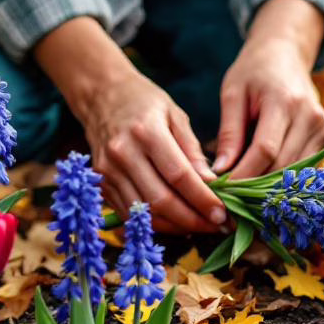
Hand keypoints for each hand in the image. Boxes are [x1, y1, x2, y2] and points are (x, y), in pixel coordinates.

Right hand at [82, 72, 226, 232]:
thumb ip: (192, 151)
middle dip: (193, 220)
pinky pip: (131, 214)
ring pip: (145, 214)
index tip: (223, 214)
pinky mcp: (101, 184)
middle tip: (217, 226)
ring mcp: (108, 172)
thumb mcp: (176, 115)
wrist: (101, 96)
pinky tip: (176, 221)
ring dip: (176, 227)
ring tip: (200, 226)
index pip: (179, 176)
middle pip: (161, 201)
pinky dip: (156, 223)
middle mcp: (123, 154)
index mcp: (146, 132)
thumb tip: (212, 185)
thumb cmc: (144, 102)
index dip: (203, 200)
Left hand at [214, 0, 323, 178]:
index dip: (243, 175)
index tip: (222, 191)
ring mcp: (323, 128)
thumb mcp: (233, 94)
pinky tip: (264, 182)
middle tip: (229, 198)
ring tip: (243, 193)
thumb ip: (229, 133)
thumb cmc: (253, 72)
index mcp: (284, 101)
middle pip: (283, 166)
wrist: (285, 54)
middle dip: (254, 186)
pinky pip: (306, 168)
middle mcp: (310, 116)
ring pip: (296, 172)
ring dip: (270, 187)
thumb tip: (220, 172)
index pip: (265, 150)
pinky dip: (284, 179)